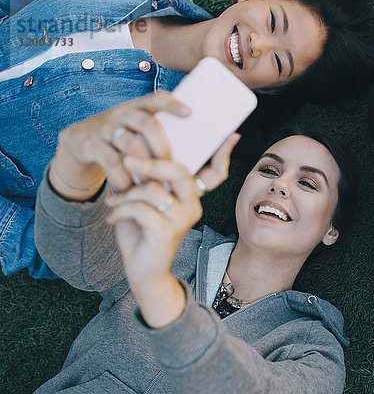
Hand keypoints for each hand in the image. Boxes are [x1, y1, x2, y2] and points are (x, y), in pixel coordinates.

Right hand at [51, 91, 188, 199]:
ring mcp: (105, 127)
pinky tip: (132, 189)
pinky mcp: (90, 144)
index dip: (172, 104)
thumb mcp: (136, 131)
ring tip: (156, 184)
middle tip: (172, 167)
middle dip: (163, 147)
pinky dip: (124, 178)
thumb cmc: (120, 140)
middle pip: (148, 124)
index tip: (189, 113)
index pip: (156, 98)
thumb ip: (156, 136)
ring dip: (146, 167)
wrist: (78, 142)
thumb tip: (191, 156)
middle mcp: (122, 113)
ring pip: (131, 145)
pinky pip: (112, 162)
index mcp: (138, 108)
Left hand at [105, 134, 238, 327]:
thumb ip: (148, 179)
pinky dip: (121, 209)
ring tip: (114, 199)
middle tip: (127, 159)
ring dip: (127, 192)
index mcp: (192, 194)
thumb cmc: (142, 231)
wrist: (142, 269)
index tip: (230, 134)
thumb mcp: (145, 199)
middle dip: (151, 163)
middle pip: (179, 171)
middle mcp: (193, 205)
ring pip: (154, 190)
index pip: (214, 172)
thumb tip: (135, 148)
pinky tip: (112, 216)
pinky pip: (141, 208)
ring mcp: (183, 219)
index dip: (222, 153)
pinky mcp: (167, 232)